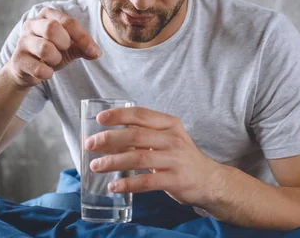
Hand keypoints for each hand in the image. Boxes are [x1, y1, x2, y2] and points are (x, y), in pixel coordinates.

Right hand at [6, 7, 101, 87]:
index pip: (68, 22)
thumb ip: (83, 46)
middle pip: (52, 28)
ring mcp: (22, 41)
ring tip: (54, 61)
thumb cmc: (50, 53)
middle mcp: (31, 24)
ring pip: (44, 48)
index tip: (94, 51)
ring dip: (56, 59)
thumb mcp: (69, 47)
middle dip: (64, 44)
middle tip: (65, 51)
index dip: (83, 38)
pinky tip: (46, 72)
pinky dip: (48, 73)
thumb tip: (97, 53)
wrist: (27, 70)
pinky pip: (38, 68)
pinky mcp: (17, 59)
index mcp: (47, 15)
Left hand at [84, 107, 225, 207]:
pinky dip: (128, 184)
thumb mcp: (164, 140)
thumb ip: (138, 137)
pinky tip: (114, 186)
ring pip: (138, 157)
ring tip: (95, 166)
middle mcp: (172, 139)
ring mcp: (175, 159)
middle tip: (89, 144)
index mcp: (169, 124)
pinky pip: (147, 181)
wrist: (210, 180)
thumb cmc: (179, 157)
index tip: (99, 118)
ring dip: (113, 161)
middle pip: (136, 135)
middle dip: (109, 138)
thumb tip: (100, 139)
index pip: (140, 114)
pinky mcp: (175, 180)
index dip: (119, 115)